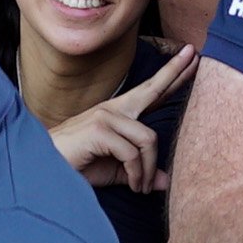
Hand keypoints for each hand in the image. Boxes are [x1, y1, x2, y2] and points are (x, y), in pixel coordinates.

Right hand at [46, 46, 195, 190]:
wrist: (46, 169)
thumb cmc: (78, 167)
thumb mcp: (115, 170)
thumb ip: (140, 172)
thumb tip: (164, 182)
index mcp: (118, 114)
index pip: (151, 91)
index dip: (171, 75)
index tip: (189, 57)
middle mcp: (113, 109)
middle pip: (153, 89)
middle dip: (176, 73)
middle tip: (195, 56)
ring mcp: (106, 116)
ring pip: (147, 139)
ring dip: (147, 169)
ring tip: (140, 187)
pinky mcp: (99, 129)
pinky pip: (132, 153)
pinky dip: (136, 174)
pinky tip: (132, 185)